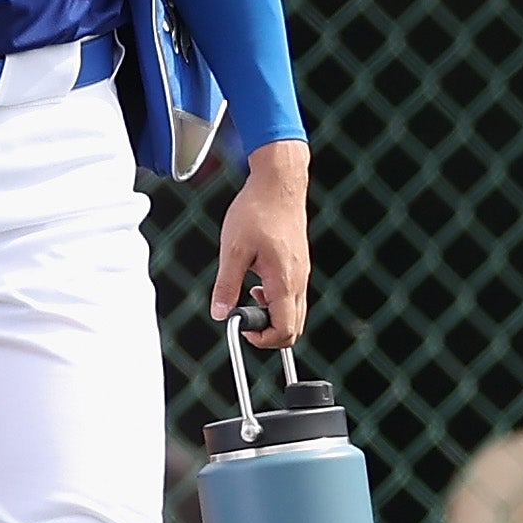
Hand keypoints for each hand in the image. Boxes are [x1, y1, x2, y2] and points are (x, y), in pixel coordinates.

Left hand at [213, 140, 310, 347]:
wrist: (279, 183)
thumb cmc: (258, 210)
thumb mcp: (233, 250)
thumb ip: (226, 285)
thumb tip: (220, 313)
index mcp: (284, 281)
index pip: (284, 330)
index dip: (263, 339)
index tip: (242, 327)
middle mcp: (299, 280)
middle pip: (294, 328)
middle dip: (268, 332)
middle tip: (243, 318)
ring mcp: (302, 273)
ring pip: (294, 312)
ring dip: (271, 315)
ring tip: (246, 297)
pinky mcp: (299, 265)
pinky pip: (293, 296)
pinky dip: (276, 301)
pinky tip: (256, 284)